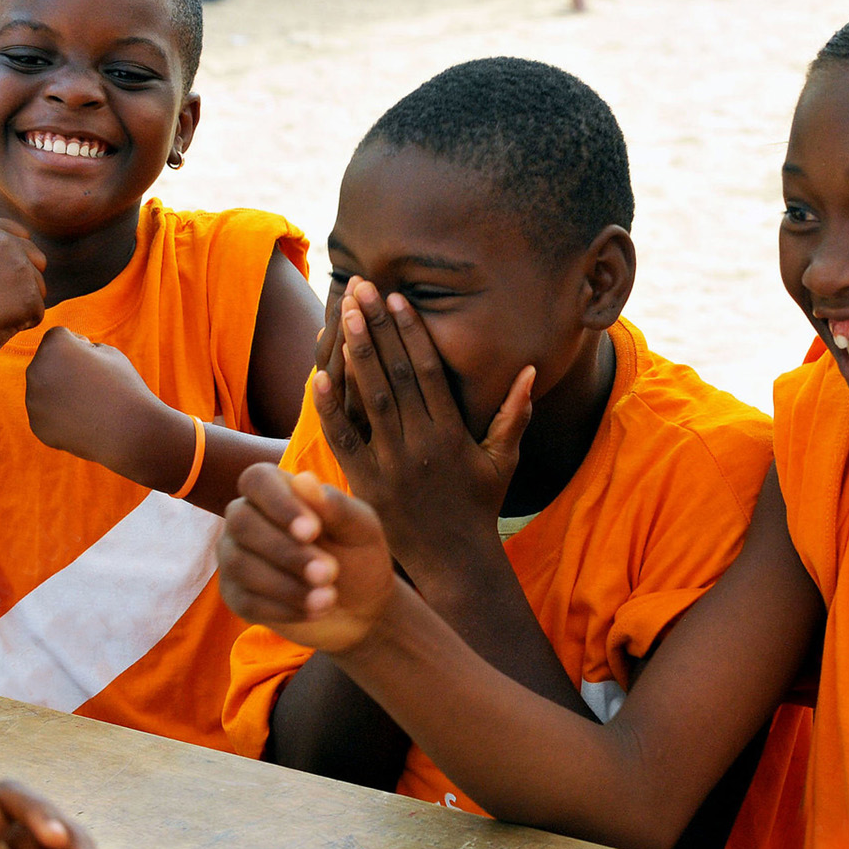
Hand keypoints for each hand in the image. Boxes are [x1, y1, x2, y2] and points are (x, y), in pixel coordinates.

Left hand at [24, 327, 179, 485]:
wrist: (132, 432)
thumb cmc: (123, 386)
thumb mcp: (108, 352)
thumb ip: (79, 347)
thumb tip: (60, 358)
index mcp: (55, 346)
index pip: (59, 336)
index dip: (81, 346)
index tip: (99, 363)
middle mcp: (36, 370)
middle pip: (46, 362)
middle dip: (65, 369)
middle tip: (94, 385)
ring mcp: (33, 400)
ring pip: (44, 388)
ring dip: (61, 392)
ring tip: (90, 404)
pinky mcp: (37, 425)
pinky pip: (45, 413)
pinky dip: (60, 416)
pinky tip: (83, 420)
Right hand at [218, 466, 403, 651]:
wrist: (360, 606)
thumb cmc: (358, 554)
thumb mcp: (360, 529)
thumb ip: (335, 507)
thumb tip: (304, 480)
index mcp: (277, 489)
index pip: (257, 480)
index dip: (279, 504)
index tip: (313, 531)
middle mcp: (246, 517)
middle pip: (242, 523)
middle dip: (286, 551)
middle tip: (329, 572)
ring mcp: (235, 556)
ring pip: (239, 564)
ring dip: (286, 584)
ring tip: (329, 598)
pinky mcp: (236, 595)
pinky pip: (245, 601)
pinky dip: (283, 608)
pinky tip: (314, 611)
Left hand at [316, 278, 532, 580]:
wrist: (452, 561)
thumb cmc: (478, 506)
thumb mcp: (502, 461)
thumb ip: (514, 415)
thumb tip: (530, 370)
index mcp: (452, 433)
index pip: (429, 372)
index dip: (412, 333)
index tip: (398, 299)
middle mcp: (420, 443)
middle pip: (395, 375)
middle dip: (377, 329)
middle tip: (360, 288)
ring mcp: (390, 463)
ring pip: (369, 399)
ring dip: (355, 353)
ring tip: (343, 313)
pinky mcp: (365, 482)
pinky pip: (344, 440)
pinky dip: (331, 408)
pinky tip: (318, 375)